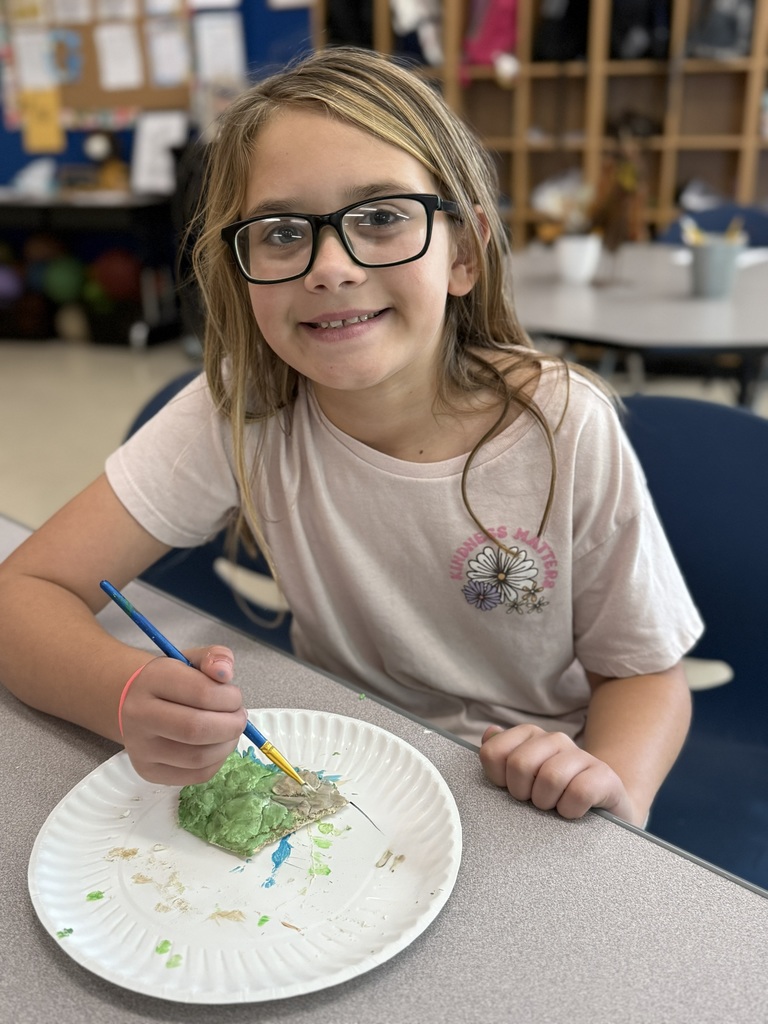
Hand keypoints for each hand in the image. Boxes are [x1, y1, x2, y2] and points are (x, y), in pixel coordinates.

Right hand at [120, 646, 246, 785]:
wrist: (136, 704)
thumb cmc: (171, 681)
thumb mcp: (192, 659)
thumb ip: (215, 657)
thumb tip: (225, 673)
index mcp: (151, 680)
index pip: (201, 693)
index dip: (230, 698)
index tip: (235, 697)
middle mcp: (139, 716)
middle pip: (197, 729)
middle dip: (231, 725)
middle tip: (239, 717)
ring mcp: (140, 748)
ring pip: (198, 757)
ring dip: (227, 744)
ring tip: (229, 730)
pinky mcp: (148, 772)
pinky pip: (196, 775)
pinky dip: (217, 761)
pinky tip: (217, 745)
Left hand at [479, 723, 635, 822]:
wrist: (603, 807)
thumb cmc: (555, 793)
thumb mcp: (524, 777)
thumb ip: (501, 755)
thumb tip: (489, 732)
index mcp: (529, 735)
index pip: (492, 752)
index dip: (497, 778)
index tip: (510, 789)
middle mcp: (555, 739)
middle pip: (519, 764)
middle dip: (522, 793)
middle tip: (534, 801)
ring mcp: (582, 755)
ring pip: (550, 778)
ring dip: (547, 803)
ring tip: (554, 807)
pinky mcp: (604, 776)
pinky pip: (578, 793)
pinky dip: (570, 810)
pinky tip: (572, 811)